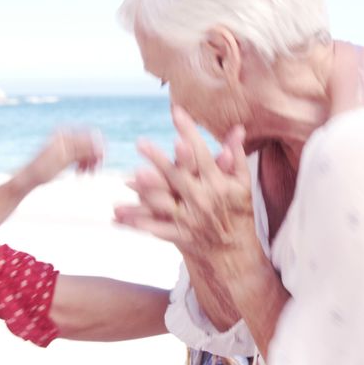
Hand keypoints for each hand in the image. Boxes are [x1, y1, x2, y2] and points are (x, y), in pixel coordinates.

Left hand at [21, 128, 103, 187]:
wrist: (29, 177)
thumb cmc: (42, 169)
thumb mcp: (64, 160)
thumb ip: (82, 151)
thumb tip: (99, 147)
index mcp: (64, 134)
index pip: (89, 137)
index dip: (98, 149)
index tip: (101, 162)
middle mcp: (65, 136)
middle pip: (89, 143)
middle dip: (94, 156)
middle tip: (94, 171)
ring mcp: (65, 144)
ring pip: (86, 151)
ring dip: (89, 162)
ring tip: (87, 174)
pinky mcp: (65, 152)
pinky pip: (80, 155)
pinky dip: (83, 163)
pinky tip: (81, 173)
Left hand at [115, 106, 256, 264]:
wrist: (236, 252)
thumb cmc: (240, 212)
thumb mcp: (242, 184)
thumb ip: (237, 156)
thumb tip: (237, 129)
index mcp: (218, 183)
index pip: (202, 153)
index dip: (189, 132)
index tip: (176, 111)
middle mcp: (203, 199)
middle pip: (178, 175)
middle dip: (160, 159)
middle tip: (141, 142)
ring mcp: (190, 218)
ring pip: (166, 202)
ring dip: (148, 190)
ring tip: (132, 176)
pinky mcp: (180, 235)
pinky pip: (157, 228)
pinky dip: (140, 222)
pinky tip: (121, 214)